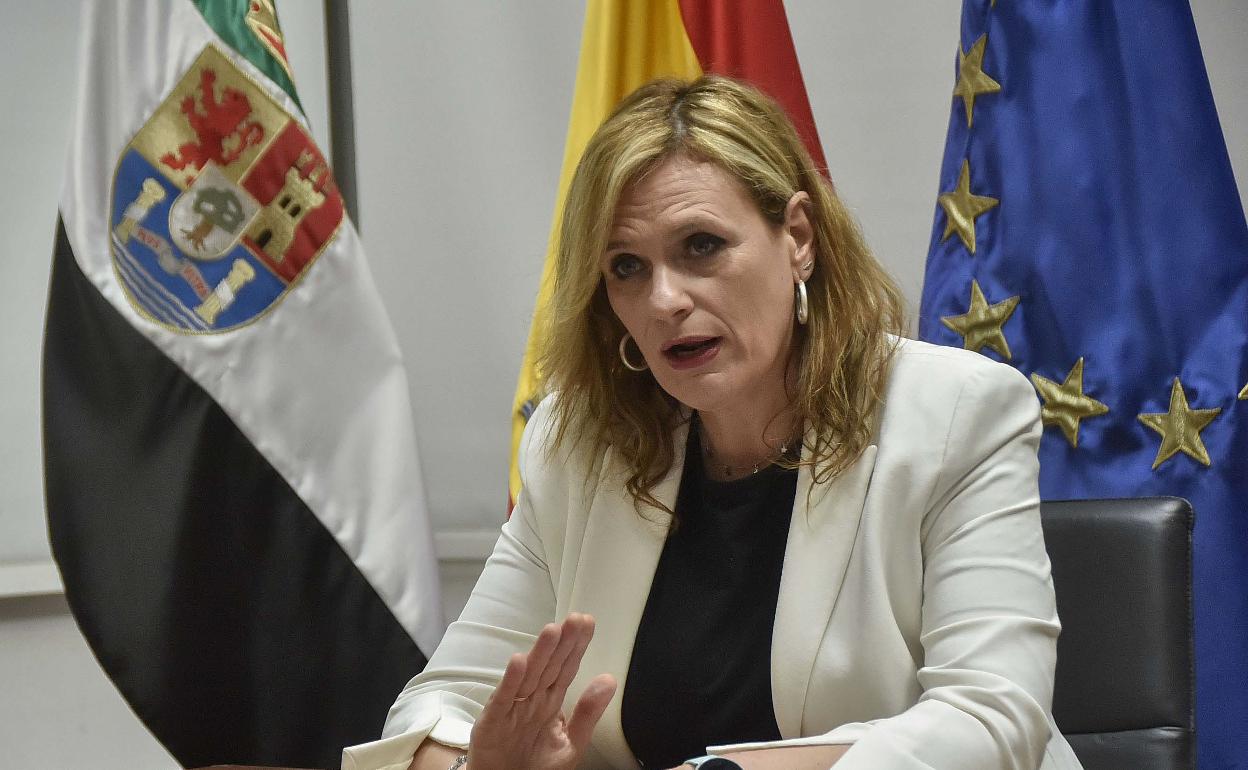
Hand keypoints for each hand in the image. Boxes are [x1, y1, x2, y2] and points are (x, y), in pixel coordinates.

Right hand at [466, 613, 616, 769]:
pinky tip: (518, 661)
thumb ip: (588, 713)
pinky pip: (503, 699)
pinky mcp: (492, 722)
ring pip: (529, 676)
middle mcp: (532, 699)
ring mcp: (512, 708)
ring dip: (539, 653)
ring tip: (552, 631)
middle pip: (550, 666)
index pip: (567, 668)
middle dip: (562, 643)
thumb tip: (609, 680)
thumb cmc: (534, 766)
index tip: (587, 623)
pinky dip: (510, 681)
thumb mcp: (571, 743)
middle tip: (575, 619)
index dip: (577, 646)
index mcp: (551, 702)